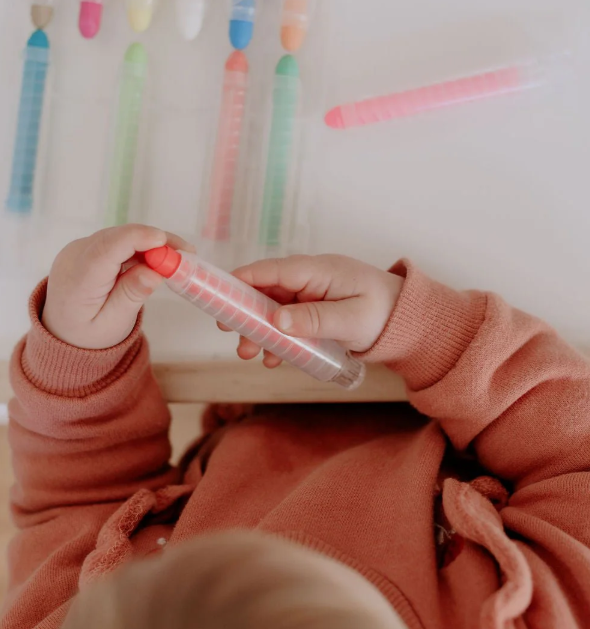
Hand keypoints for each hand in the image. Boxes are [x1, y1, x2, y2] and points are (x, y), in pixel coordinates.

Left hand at [42, 225, 192, 349]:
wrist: (62, 333)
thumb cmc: (89, 334)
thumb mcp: (113, 324)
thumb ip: (131, 296)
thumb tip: (154, 272)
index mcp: (78, 280)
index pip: (108, 248)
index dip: (139, 239)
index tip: (168, 243)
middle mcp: (74, 257)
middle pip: (118, 237)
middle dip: (154, 241)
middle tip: (187, 254)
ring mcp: (79, 249)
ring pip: (120, 236)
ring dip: (150, 243)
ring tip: (178, 257)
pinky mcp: (87, 248)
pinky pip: (116, 240)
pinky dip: (139, 246)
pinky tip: (158, 258)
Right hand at [220, 255, 403, 367]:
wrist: (408, 321)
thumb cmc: (384, 314)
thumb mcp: (351, 320)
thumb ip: (314, 319)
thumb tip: (277, 320)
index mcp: (319, 271)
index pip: (272, 270)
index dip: (242, 281)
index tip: (219, 296)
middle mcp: (310, 278)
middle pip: (266, 290)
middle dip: (246, 313)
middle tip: (231, 336)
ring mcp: (311, 295)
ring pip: (273, 309)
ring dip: (258, 330)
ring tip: (250, 355)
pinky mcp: (314, 311)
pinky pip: (287, 322)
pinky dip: (277, 339)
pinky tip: (273, 358)